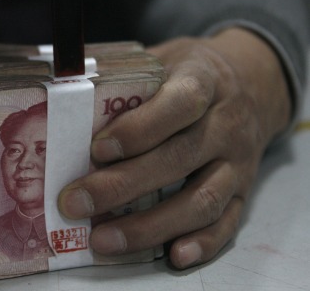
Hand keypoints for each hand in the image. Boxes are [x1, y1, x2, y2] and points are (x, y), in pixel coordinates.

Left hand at [58, 28, 291, 267]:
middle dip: (122, 185)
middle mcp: (226, 123)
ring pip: (201, 200)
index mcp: (204, 80)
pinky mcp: (244, 191)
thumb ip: (124, 75)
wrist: (252, 83)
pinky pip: (227, 222)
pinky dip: (202, 244)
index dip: (140, 128)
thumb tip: (61, 85)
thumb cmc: (188, 73)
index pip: (180, 103)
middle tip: (76, 202)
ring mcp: (238, 161)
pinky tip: (171, 255)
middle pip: (179, 158)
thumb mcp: (163, 58)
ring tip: (104, 238)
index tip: (98, 149)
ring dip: (151, 225)